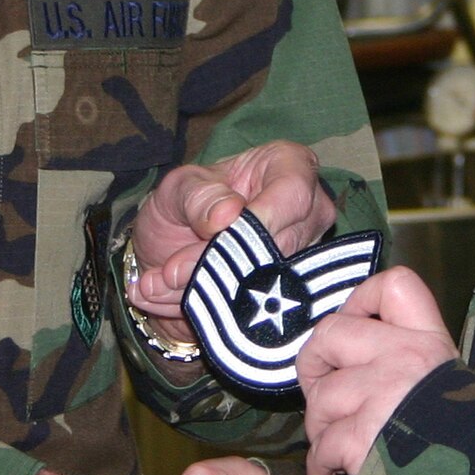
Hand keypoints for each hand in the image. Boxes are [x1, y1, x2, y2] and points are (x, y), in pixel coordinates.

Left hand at [127, 141, 335, 339]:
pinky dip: (209, 307)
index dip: (259, 218)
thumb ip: (197, 196)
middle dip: (220, 262)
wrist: (176, 248)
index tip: (215, 234)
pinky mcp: (291, 293)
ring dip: (209, 287)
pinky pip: (258, 308)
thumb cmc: (188, 202)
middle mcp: (310, 211)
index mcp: (290, 166)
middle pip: (280, 244)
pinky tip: (172, 300)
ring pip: (268, 282)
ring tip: (163, 283)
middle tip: (171, 271)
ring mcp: (306, 255)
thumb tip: (227, 213)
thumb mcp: (178, 188)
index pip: (292, 193)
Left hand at [298, 267, 455, 474]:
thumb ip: (408, 364)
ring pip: (321, 395)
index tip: (353, 324)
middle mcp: (407, 358)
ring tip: (333, 442)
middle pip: (330, 332)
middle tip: (321, 388)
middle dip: (313, 364)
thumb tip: (348, 364)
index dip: (359, 299)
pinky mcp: (364, 436)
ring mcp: (384, 394)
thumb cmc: (464, 442)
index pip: (393, 286)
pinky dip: (319, 464)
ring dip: (318, 425)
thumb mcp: (448, 385)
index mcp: (429, 342)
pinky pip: (321, 444)